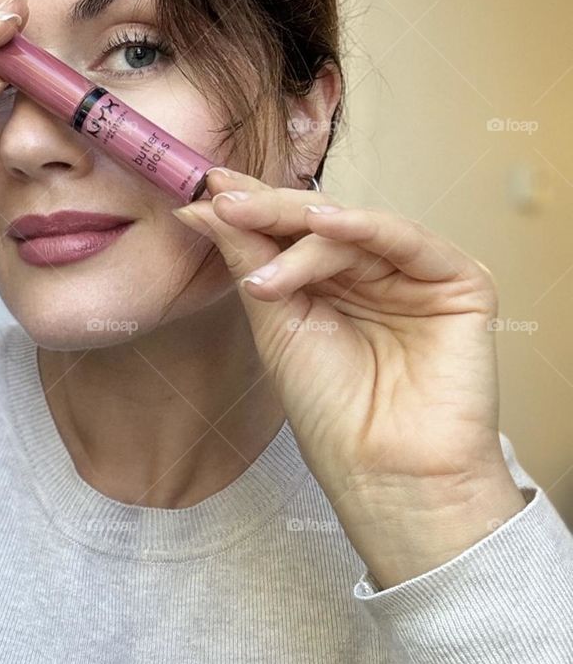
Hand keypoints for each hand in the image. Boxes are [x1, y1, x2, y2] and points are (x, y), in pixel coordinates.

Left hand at [172, 168, 525, 583]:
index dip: (252, 210)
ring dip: (298, 225)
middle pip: (320, 224)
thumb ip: (249, 260)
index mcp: (332, 287)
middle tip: (222, 197)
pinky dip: (364, 227)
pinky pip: (408, 240)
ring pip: (355, 228)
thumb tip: (203, 205)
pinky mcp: (460, 282)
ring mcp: (416, 276)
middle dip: (267, 208)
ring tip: (248, 224)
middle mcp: (374, 275)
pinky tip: (321, 225)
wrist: (384, 472)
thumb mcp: (275, 324)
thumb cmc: (331, 412)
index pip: (291, 234)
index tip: (206, 191)